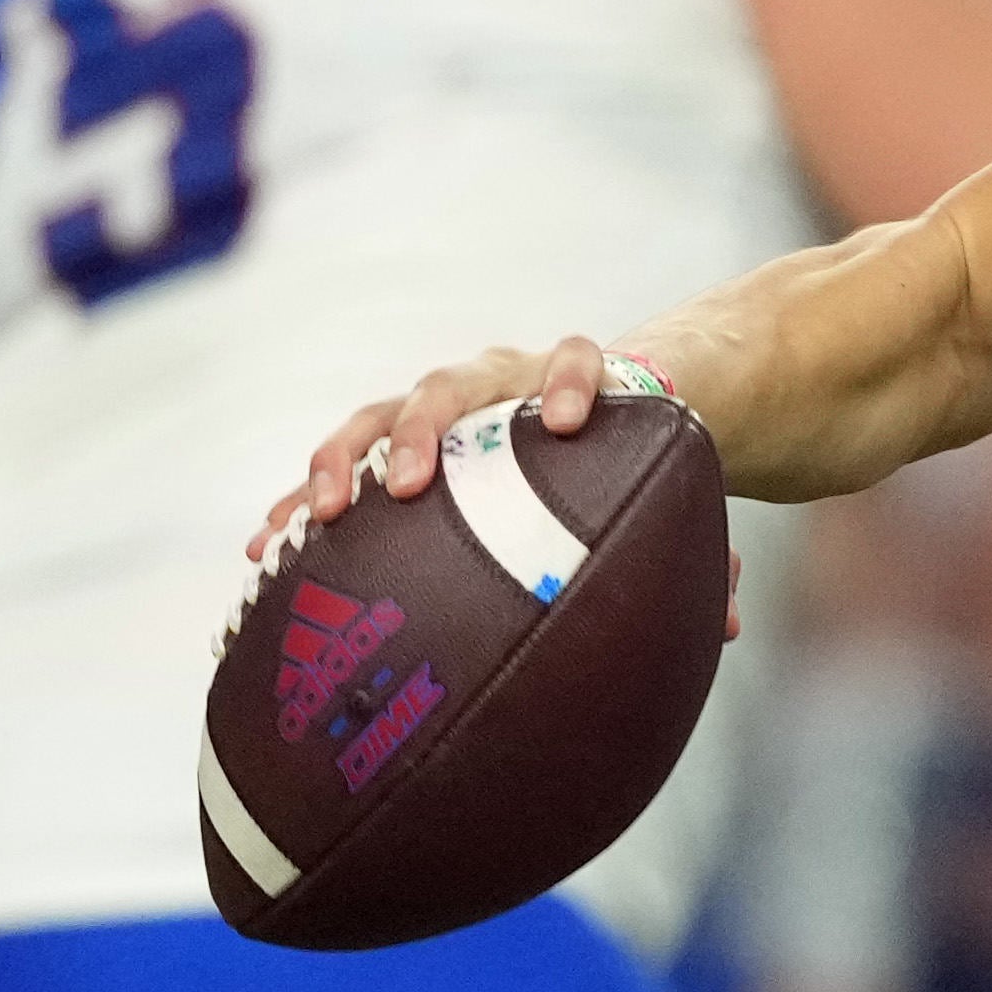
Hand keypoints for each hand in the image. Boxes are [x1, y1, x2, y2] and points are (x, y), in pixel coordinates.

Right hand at [260, 336, 746, 632]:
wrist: (593, 415)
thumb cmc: (631, 464)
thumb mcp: (664, 496)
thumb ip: (699, 551)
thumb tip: (725, 630)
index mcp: (578, 382)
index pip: (578, 360)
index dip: (573, 381)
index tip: (570, 422)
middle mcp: (501, 382)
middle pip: (455, 385)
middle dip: (425, 428)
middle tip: (409, 482)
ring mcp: (441, 407)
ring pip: (382, 415)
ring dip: (345, 459)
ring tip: (315, 514)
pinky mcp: (395, 443)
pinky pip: (342, 464)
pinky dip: (304, 502)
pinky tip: (265, 550)